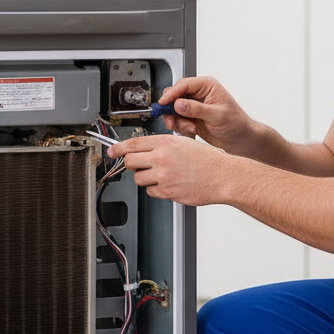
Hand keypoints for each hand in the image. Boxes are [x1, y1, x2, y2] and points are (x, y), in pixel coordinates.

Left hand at [106, 134, 230, 205]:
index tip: (111, 151)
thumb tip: (146, 150)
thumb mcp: (185, 142)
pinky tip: (168, 184)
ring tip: (160, 175)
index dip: (118, 148)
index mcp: (165, 143)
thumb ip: (163, 145)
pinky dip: (156, 189)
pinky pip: (150, 191)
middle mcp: (161, 158)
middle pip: (130, 162)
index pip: (133, 144)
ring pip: (138, 178)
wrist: (223, 176)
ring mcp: (163, 176)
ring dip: (145, 177)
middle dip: (132, 164)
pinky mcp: (166, 192)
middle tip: (139, 165)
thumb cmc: (209, 160)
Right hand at [156, 76, 256, 152]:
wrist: (240, 140)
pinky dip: (180, 127)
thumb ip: (196, 109)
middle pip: (174, 96)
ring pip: (173, 109)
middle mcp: (198, 94)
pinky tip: (191, 131)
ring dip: (176, 120)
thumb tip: (179, 104)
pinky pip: (177, 120)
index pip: (183, 85)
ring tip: (188, 128)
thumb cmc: (236, 123)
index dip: (171, 94)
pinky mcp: (190, 118)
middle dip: (171, 109)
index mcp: (206, 86)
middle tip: (173, 120)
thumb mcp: (216, 115)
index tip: (164, 103)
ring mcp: (193, 106)